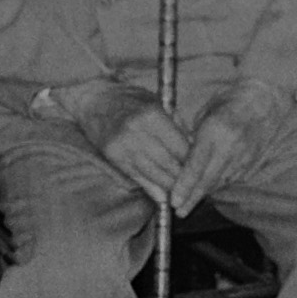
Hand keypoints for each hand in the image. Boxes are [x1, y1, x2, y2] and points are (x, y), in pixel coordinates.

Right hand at [55, 78, 188, 203]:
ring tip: (182, 194)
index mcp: (152, 116)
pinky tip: (163, 197)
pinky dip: (152, 189)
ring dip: (170, 186)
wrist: (94, 100)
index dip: (193, 161)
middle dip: (183, 177)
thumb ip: (176, 125)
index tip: (201, 169)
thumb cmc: (129, 100)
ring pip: (154, 173)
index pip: (180, 147)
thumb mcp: (156, 103)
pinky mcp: (113, 157)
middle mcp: (137, 132)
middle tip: (196, 186)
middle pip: (168, 163)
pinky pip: (136, 177)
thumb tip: (194, 149)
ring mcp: (123, 146)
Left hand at [166, 77, 287, 212]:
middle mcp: (230, 146)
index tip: (174, 200)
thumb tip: (173, 158)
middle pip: (208, 180)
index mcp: (214, 131)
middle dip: (192, 197)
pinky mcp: (251, 162)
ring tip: (188, 204)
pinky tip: (206, 190)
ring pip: (219, 182)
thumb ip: (188, 137)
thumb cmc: (226, 105)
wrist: (262, 102)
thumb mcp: (202, 115)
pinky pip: (231, 179)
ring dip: (204, 194)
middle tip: (179, 211)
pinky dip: (217, 185)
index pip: (196, 165)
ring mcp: (243, 156)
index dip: (184, 185)